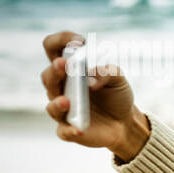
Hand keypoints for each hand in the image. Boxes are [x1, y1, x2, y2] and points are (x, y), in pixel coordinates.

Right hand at [40, 30, 149, 161]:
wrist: (125, 123)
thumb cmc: (116, 96)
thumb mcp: (118, 79)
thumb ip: (108, 72)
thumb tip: (92, 77)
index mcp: (69, 70)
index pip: (54, 48)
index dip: (62, 40)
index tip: (79, 41)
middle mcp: (61, 88)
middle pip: (48, 76)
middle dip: (55, 70)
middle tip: (65, 64)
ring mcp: (63, 110)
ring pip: (51, 105)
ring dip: (58, 102)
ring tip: (67, 100)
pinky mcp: (69, 130)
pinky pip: (64, 131)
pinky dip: (70, 130)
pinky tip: (78, 130)